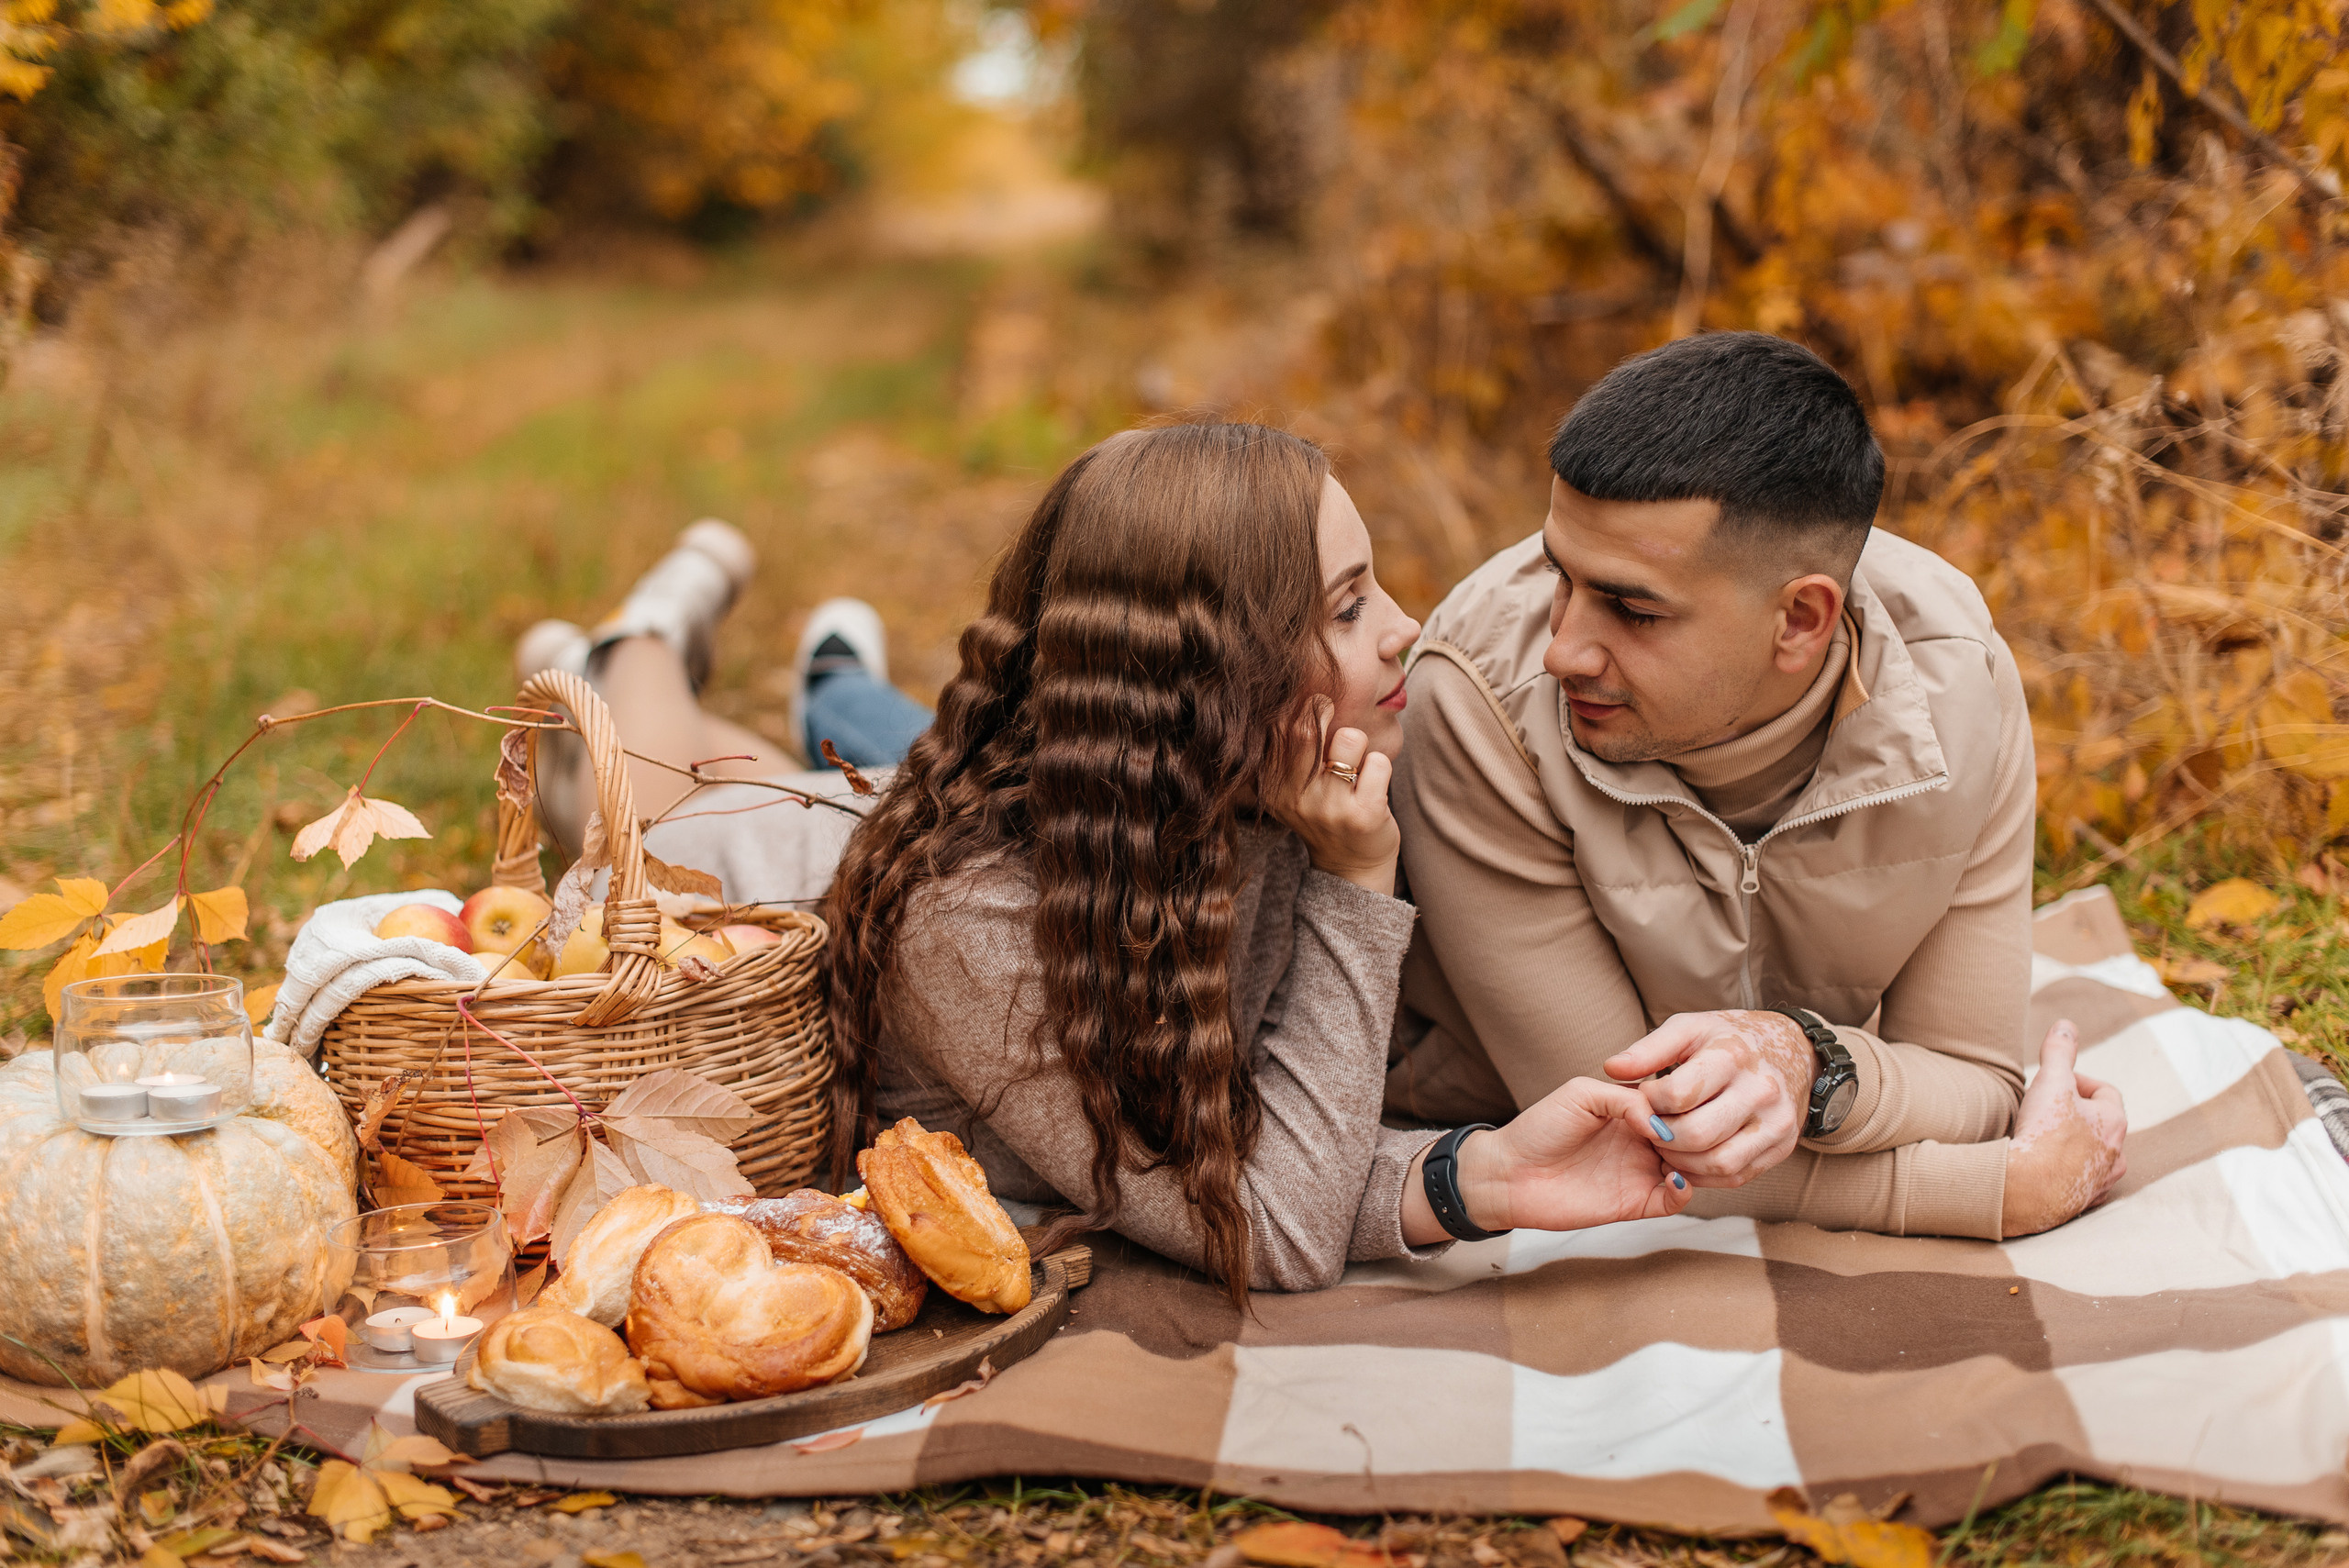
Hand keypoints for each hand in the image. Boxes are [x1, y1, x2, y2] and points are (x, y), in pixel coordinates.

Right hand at [1266, 698, 1398, 895]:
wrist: (1351, 869)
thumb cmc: (1326, 814)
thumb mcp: (1296, 789)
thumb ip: (1293, 751)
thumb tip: (1300, 695)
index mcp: (1274, 789)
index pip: (1277, 732)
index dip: (1295, 706)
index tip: (1309, 700)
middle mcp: (1296, 799)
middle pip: (1306, 729)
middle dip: (1322, 708)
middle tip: (1329, 705)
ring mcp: (1329, 809)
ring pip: (1351, 739)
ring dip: (1359, 742)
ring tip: (1356, 764)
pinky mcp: (1363, 815)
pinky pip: (1379, 763)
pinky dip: (1381, 768)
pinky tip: (1372, 787)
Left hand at [1402, 1078, 1693, 1244]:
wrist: (1509, 1173)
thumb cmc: (1540, 1127)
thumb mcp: (1582, 1093)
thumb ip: (1625, 1098)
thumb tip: (1661, 1119)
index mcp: (1634, 1108)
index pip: (1679, 1102)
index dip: (1690, 1100)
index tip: (1690, 1097)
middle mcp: (1644, 1140)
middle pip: (1692, 1134)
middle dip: (1700, 1129)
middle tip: (1694, 1126)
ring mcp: (1642, 1171)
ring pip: (1692, 1167)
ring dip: (1699, 1160)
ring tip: (1685, 1152)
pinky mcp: (1636, 1202)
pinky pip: (1673, 1200)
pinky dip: (1684, 1192)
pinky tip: (1675, 1178)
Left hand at [1603, 1010, 1815, 1187]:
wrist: (1792, 1051)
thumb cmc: (1727, 1039)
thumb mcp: (1688, 1028)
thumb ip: (1648, 1049)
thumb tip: (1611, 1069)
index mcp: (1732, 1056)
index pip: (1678, 1094)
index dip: (1650, 1102)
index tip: (1644, 1097)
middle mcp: (1761, 1091)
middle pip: (1697, 1134)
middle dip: (1662, 1137)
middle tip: (1650, 1128)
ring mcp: (1776, 1123)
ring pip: (1719, 1163)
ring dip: (1682, 1162)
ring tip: (1666, 1145)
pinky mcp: (1782, 1148)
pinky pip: (1736, 1176)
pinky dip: (1704, 1175)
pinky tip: (1688, 1159)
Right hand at [2001, 1019, 2127, 1236]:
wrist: (2027, 1190)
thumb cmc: (2044, 1134)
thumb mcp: (2051, 1081)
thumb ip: (2060, 1051)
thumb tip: (2066, 1025)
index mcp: (2114, 1122)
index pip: (2106, 1091)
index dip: (2079, 1081)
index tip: (2053, 1082)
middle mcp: (2116, 1153)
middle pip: (2102, 1125)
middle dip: (2077, 1113)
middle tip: (2047, 1108)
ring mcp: (2100, 1181)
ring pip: (2096, 1156)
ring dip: (2076, 1146)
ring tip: (2047, 1140)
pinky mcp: (2081, 1202)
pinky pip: (2081, 1183)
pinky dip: (2067, 1173)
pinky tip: (2046, 1170)